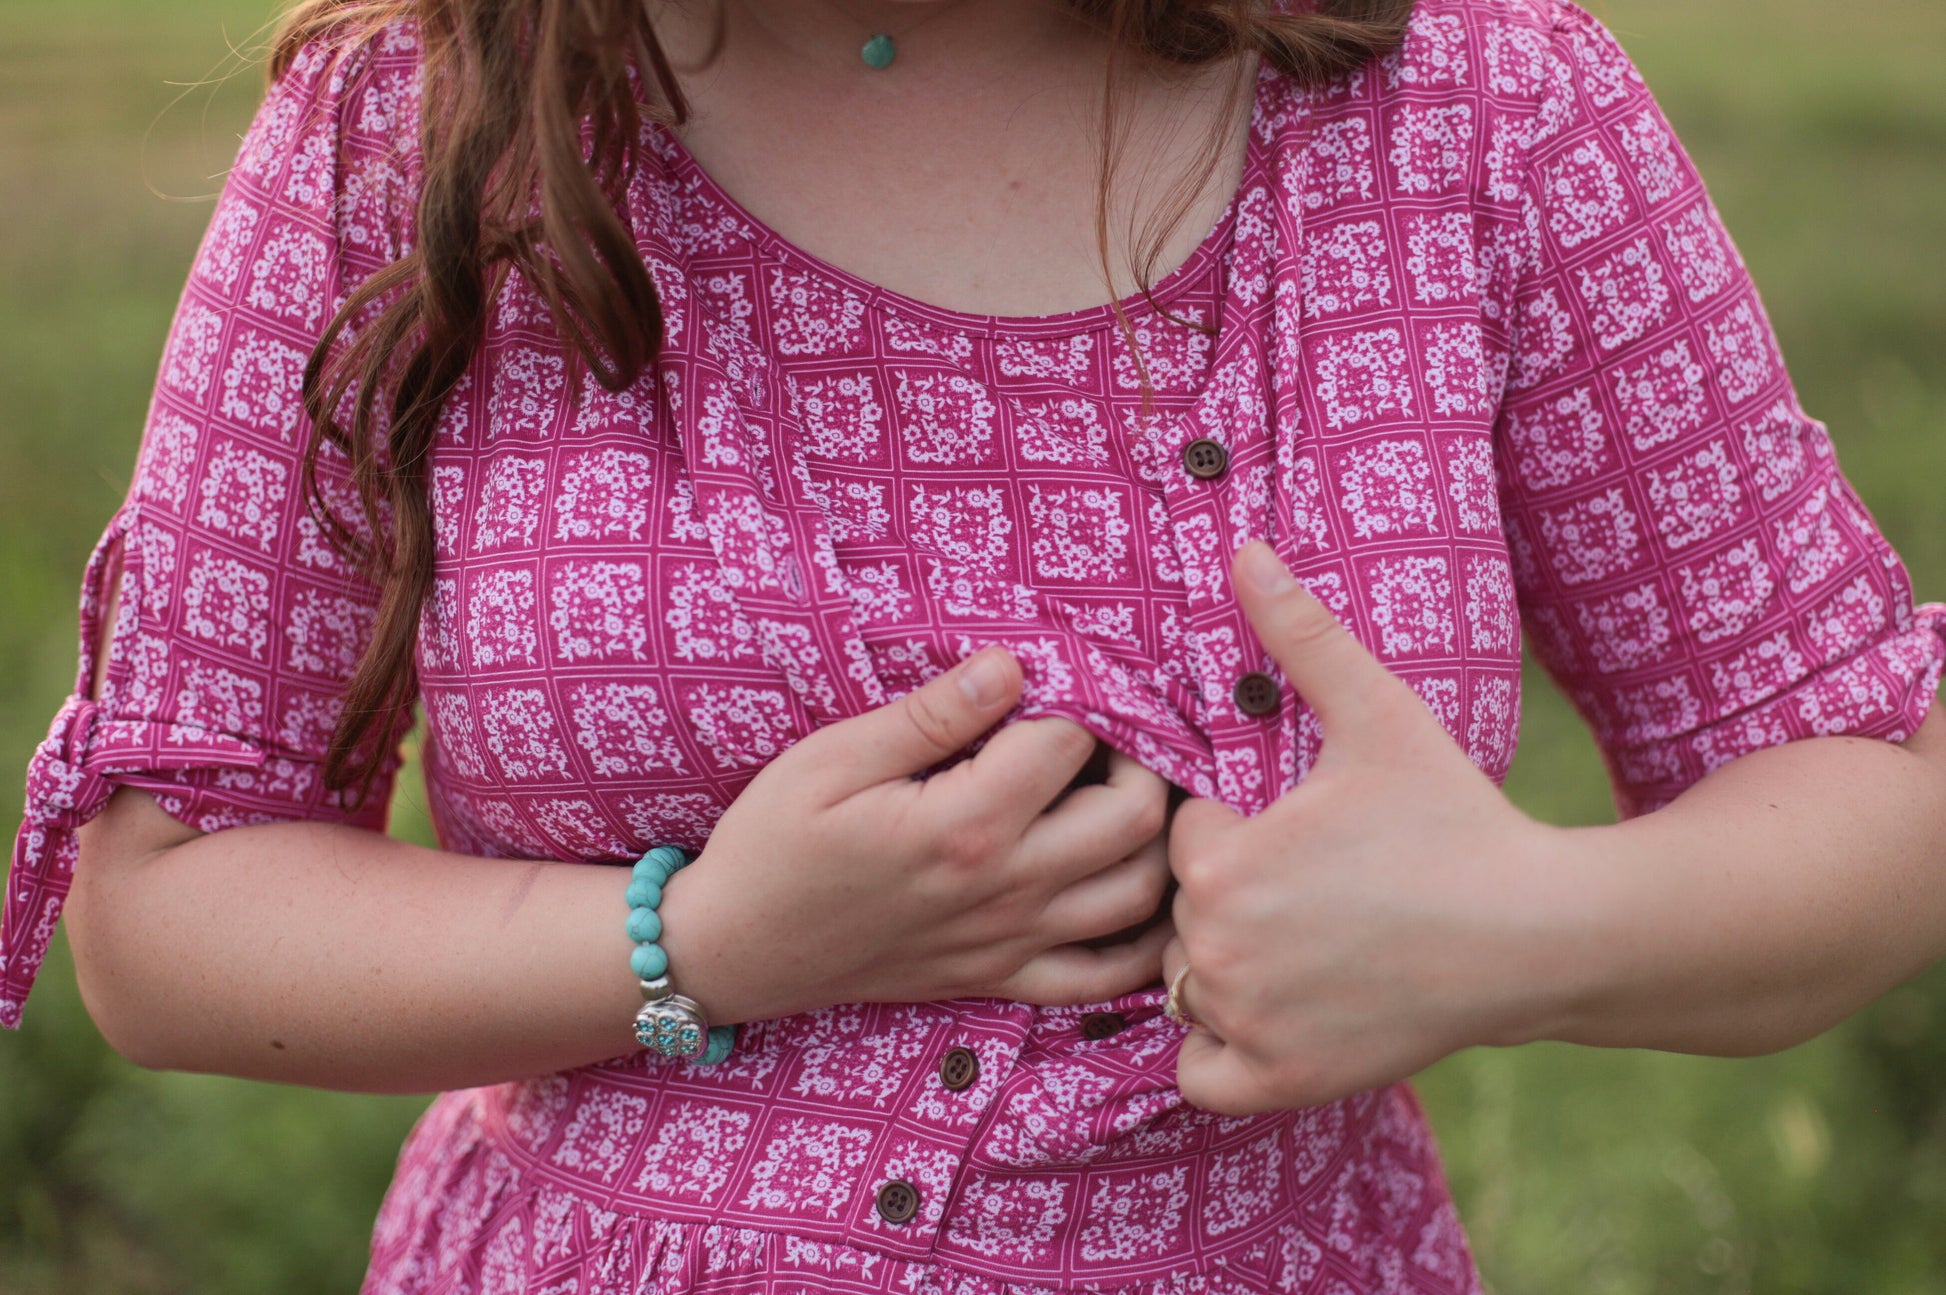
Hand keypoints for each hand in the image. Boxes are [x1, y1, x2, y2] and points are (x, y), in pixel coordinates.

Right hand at [661, 647, 1173, 1023]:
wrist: (736, 950)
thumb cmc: (773, 844)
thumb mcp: (832, 760)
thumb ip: (931, 715)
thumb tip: (1011, 666)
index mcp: (964, 826)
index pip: (1072, 742)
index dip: (1077, 696)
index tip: (1055, 678)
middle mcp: (1005, 889)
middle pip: (1136, 817)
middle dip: (1137, 758)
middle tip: (1097, 732)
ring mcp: (1011, 943)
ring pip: (1141, 894)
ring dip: (1152, 838)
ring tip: (1115, 792)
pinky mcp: (1002, 979)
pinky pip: (1107, 975)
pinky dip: (1142, 938)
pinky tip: (1128, 886)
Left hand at [1163, 542, 1565, 1114]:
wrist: (1541, 933)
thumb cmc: (1457, 819)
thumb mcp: (1379, 715)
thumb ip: (1301, 635)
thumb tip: (1244, 548)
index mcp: (1221, 864)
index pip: (1183, 838)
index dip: (1234, 827)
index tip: (1298, 827)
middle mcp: (1217, 950)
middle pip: (1181, 913)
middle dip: (1228, 896)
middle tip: (1312, 887)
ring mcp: (1249, 1024)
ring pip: (1187, 986)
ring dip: (1224, 968)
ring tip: (1305, 940)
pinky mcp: (1282, 1082)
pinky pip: (1199, 1075)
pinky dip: (1221, 1053)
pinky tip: (1274, 1011)